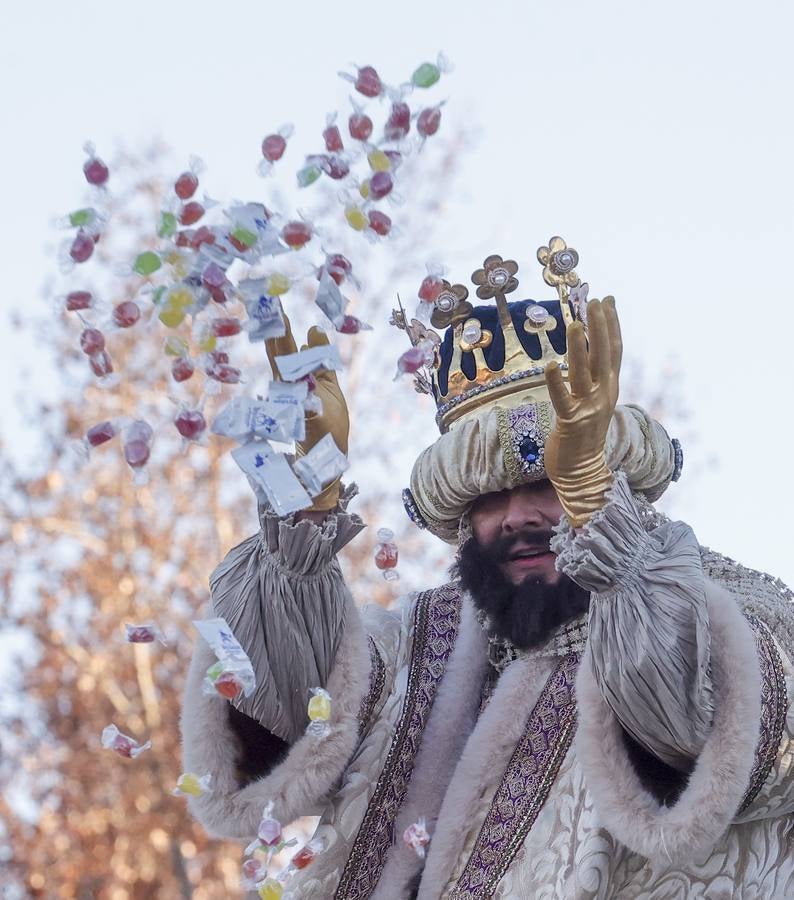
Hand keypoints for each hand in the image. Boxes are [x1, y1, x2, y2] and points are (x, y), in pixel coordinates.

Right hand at [265, 315, 349, 511]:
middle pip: (281, 362)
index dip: (281, 330)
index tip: (273, 303)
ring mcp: (294, 414)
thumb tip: (314, 329)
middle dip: (276, 335)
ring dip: (281, 358)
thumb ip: (321, 363)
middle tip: (267, 308)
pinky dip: (303, 400)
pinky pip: (303, 412)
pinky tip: (306, 383)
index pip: (286, 353)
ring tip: (277, 332)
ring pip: (286, 382)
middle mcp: (290, 396)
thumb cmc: (327, 431)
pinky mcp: (304, 432)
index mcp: (298, 384)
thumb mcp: (328, 391)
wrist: (325, 469)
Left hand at [544, 298, 622, 526]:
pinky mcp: (571, 422)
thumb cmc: (583, 434)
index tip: (607, 300)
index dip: (612, 324)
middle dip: (600, 327)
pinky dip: (556, 382)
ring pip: (584, 373)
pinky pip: (562, 399)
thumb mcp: (594, 401)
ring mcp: (588, 409)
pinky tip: (550, 365)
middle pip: (604, 356)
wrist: (582, 470)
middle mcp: (604, 395)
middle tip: (594, 301)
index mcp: (610, 388)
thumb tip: (589, 350)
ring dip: (580, 348)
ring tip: (575, 324)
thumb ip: (593, 377)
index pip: (614, 351)